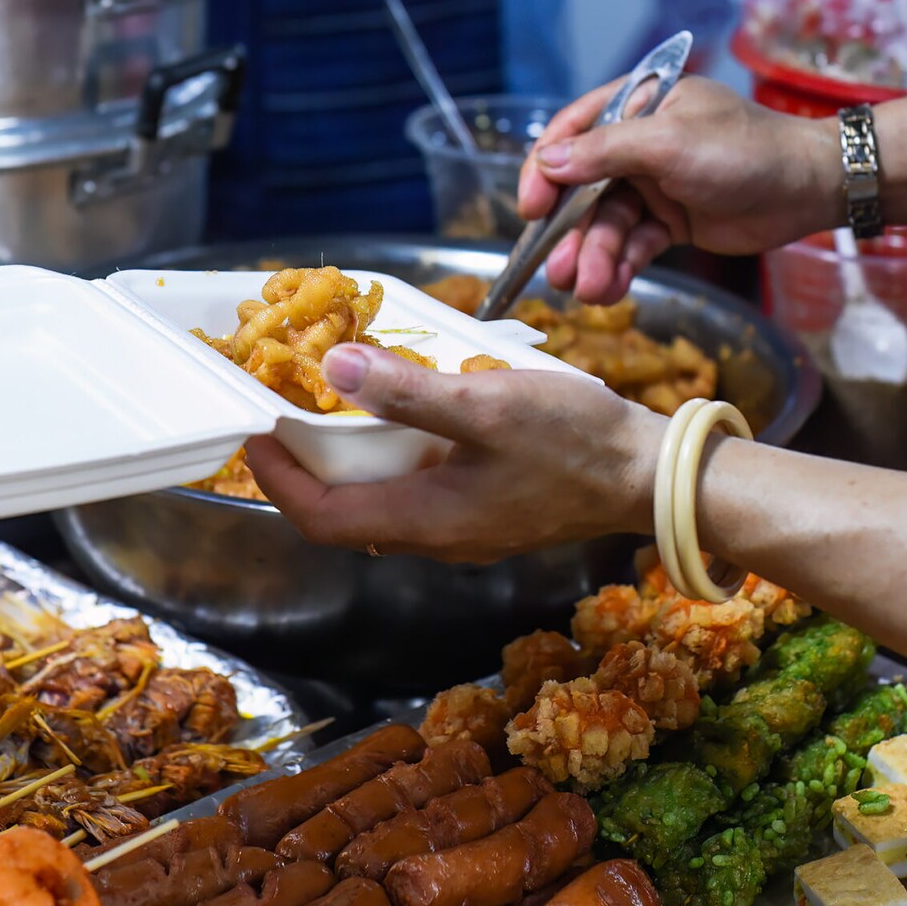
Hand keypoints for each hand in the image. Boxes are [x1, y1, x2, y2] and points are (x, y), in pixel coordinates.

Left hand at [246, 344, 660, 563]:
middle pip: (344, 513)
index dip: (276, 479)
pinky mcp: (489, 513)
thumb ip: (408, 390)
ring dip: (351, 460)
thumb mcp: (487, 403)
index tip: (253, 434)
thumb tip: (335, 368)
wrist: (654, 476)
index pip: (319, 518)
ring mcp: (465, 530)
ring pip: (382, 502)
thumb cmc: (577, 441)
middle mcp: (437, 537)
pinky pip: (419, 492)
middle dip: (306, 467)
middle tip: (285, 412)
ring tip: (336, 404)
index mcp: (426, 521)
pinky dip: (395, 457)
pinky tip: (407, 414)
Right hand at [516, 77, 841, 302]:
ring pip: (607, 225)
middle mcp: (637, 144)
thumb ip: (605, 152)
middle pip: (583, 190)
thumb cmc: (745, 149)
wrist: (807, 187)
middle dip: (569, 233)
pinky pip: (634, 245)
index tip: (530, 209)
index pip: (570, 134)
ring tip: (588, 290)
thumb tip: (546, 162)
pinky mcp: (671, 222)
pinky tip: (611, 290)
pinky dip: (621, 267)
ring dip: (594, 257)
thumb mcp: (669, 143)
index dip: (544, 171)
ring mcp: (653, 185)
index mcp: (634, 106)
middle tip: (556, 270)